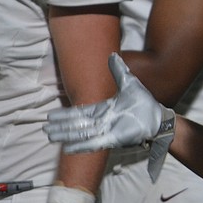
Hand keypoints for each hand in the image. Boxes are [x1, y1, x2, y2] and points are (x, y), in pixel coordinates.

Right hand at [44, 53, 173, 153]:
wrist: (158, 118)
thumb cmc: (144, 103)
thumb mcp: (130, 83)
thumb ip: (119, 70)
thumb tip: (112, 54)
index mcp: (103, 109)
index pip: (80, 113)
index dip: (65, 115)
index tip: (50, 116)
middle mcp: (103, 121)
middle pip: (77, 124)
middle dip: (61, 127)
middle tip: (45, 128)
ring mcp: (107, 131)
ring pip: (82, 133)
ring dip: (66, 135)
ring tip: (51, 136)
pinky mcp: (114, 139)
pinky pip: (95, 142)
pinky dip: (81, 145)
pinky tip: (68, 147)